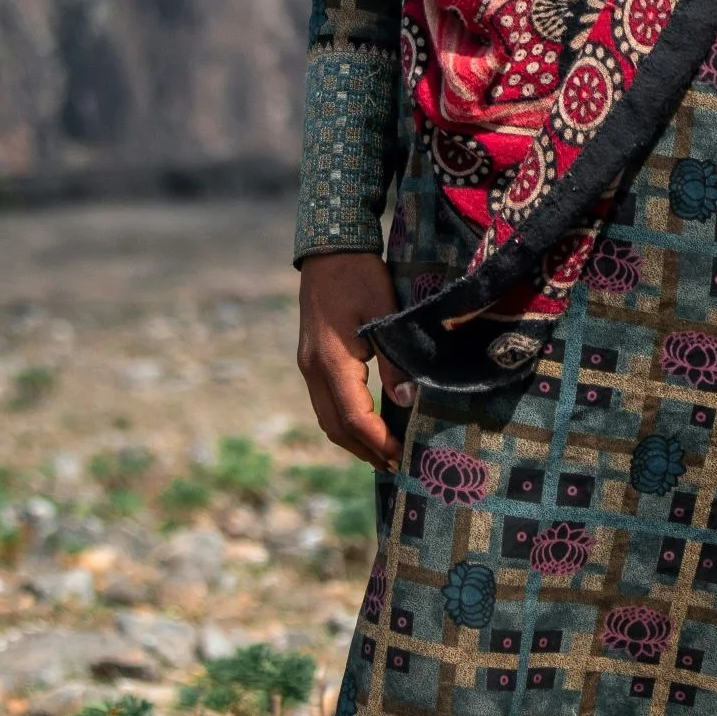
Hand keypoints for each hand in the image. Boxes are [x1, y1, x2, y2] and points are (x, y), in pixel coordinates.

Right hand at [297, 251, 409, 470]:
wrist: (329, 250)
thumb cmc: (361, 277)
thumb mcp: (384, 315)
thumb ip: (395, 361)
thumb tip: (407, 400)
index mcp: (331, 362)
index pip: (354, 418)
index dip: (378, 441)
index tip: (402, 456)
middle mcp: (313, 370)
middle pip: (335, 427)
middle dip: (364, 450)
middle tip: (394, 465)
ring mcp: (308, 365)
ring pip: (326, 417)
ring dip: (353, 439)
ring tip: (382, 452)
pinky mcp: (311, 359)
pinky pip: (325, 402)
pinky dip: (345, 420)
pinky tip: (365, 423)